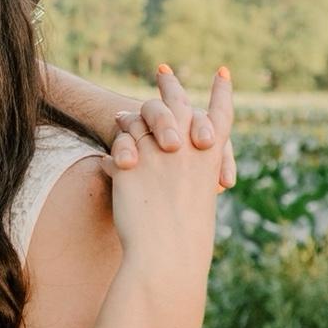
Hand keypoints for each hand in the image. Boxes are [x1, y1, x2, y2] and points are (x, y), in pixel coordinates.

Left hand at [101, 66, 233, 269]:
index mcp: (209, 156)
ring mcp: (154, 151)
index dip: (222, 93)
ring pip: (136, 122)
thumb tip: (171, 160)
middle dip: (170, 85)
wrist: (166, 256)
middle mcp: (184, 146)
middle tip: (164, 70)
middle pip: (175, 104)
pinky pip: (114, 152)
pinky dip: (110, 160)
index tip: (223, 72)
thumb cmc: (184, 238)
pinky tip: (104, 160)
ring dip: (129, 119)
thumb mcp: (196, 201)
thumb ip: (185, 175)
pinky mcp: (127, 163)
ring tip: (121, 116)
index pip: (220, 115)